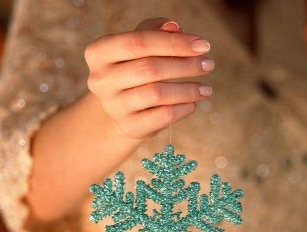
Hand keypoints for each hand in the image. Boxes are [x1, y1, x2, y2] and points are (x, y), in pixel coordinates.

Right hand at [85, 17, 213, 138]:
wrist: (122, 106)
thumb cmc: (134, 66)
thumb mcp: (140, 43)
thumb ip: (155, 30)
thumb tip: (174, 29)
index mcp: (98, 52)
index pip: (139, 42)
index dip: (174, 43)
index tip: (203, 45)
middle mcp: (100, 80)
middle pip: (149, 68)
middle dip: (185, 65)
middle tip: (208, 65)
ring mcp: (113, 106)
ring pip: (157, 94)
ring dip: (188, 90)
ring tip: (205, 88)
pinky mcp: (128, 126)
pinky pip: (162, 116)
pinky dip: (183, 109)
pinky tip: (193, 103)